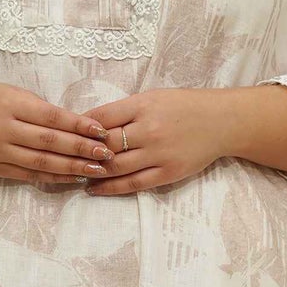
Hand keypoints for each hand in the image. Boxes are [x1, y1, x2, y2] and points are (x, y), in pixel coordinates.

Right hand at [0, 80, 115, 185]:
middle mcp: (3, 129)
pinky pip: (30, 175)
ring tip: (96, 170)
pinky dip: (54, 177)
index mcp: (10, 105)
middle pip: (50, 143)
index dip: (78, 126)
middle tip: (106, 154)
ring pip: (42, 163)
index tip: (101, 131)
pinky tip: (73, 177)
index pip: (52, 118)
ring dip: (72, 168)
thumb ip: (42, 110)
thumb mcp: (13, 93)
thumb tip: (78, 126)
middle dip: (81, 150)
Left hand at [77, 89, 225, 193]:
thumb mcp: (153, 97)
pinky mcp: (167, 173)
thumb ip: (125, 110)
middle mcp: (149, 130)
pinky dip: (110, 188)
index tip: (66, 133)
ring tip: (75, 174)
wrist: (222, 122)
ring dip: (92, 172)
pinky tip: (95, 189)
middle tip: (65, 158)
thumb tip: (91, 123)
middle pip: (105, 144)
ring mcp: (158, 154)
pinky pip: (133, 183)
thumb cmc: (184, 106)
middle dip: (82, 152)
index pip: (101, 116)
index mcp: (143, 105)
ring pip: (115, 167)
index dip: (80, 126)